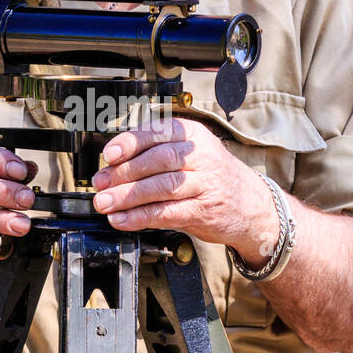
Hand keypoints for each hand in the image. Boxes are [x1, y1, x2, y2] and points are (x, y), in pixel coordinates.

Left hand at [91, 118, 277, 255]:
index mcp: (192, 135)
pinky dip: (140, 217)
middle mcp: (200, 156)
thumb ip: (155, 155)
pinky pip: (167, 212)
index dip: (129, 143)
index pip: (157, 132)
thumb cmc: (212, 178)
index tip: (109, 155)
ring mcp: (204, 184)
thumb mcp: (190, 154)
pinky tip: (122, 220)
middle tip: (100, 185)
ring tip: (105, 203)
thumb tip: (111, 168)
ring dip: (128, 196)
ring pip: (161, 187)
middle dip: (124, 173)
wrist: (251, 206)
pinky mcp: (203, 211)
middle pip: (157, 160)